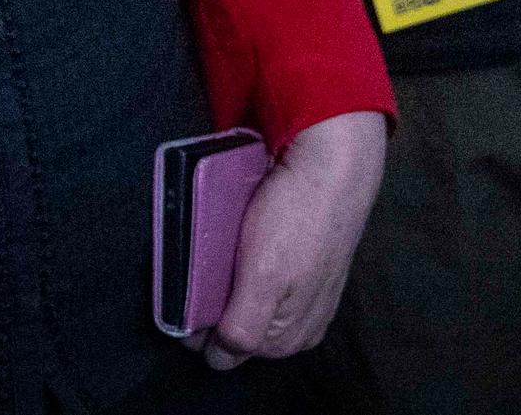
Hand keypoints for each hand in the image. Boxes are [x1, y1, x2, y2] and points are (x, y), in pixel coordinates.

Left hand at [203, 111, 385, 368]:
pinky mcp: (306, 265)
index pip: (225, 351)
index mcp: (287, 339)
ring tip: (222, 250)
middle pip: (237, 328)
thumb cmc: (297, 220)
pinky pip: (263, 276)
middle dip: (216, 305)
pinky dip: (247, 263)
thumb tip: (218, 356)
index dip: (200, 327)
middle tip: (205, 266)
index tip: (186, 292)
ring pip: (248, 301)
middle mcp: (299, 326)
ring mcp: (305, 296)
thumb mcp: (264, 281)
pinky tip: (244, 240)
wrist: (334, 164)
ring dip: (229, 283)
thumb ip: (243, 329)